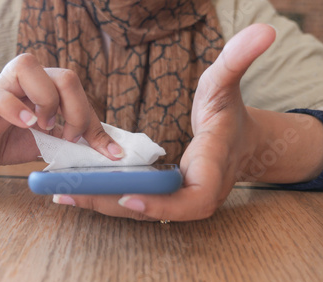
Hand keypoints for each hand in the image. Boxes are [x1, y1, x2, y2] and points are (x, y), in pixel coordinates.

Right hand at [0, 54, 123, 175]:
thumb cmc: (12, 142)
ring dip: (46, 100)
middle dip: (76, 111)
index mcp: (47, 86)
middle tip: (69, 137)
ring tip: (43, 127)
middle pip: (64, 75)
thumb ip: (77, 140)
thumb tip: (112, 150)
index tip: (106, 151)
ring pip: (27, 66)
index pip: (80, 92)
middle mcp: (27, 80)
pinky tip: (26, 125)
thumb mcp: (52, 143)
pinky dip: (14, 109)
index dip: (95, 122)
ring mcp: (2, 86)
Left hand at [53, 24, 276, 220]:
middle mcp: (194, 194)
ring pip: (137, 209)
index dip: (163, 204)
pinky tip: (73, 190)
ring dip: (99, 202)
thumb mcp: (227, 85)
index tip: (129, 197)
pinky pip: (133, 201)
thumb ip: (238, 61)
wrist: (240, 144)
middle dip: (110, 203)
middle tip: (68, 193)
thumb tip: (263, 31)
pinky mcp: (163, 198)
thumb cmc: (230, 114)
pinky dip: (104, 197)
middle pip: (152, 210)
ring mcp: (177, 200)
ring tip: (60, 193)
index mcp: (213, 170)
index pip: (193, 198)